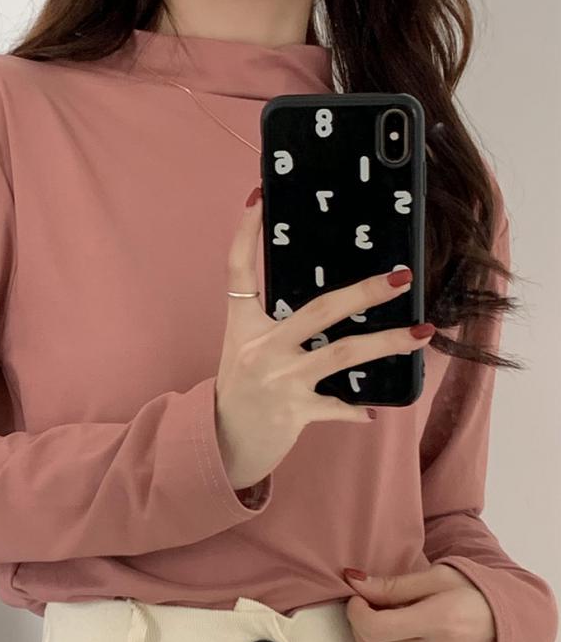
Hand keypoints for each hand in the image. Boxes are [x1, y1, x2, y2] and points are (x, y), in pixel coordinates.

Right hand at [215, 185, 436, 489]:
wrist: (221, 443)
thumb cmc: (239, 391)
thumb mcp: (247, 351)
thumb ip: (276, 327)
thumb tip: (329, 306)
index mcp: (242, 326)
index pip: (238, 270)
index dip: (246, 232)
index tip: (258, 198)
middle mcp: (260, 349)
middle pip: (319, 310)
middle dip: (365, 292)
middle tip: (402, 278)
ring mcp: (279, 380)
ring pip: (342, 353)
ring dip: (387, 343)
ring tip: (421, 334)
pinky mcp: (293, 412)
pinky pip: (337, 406)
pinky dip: (355, 409)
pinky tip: (374, 410)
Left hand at [342, 563, 496, 641]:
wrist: (513, 626)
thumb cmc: (474, 595)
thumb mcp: (438, 577)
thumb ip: (393, 584)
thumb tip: (353, 582)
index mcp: (440, 621)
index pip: (374, 628)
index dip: (355, 612)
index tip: (360, 599)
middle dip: (360, 627)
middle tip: (370, 610)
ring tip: (384, 630)